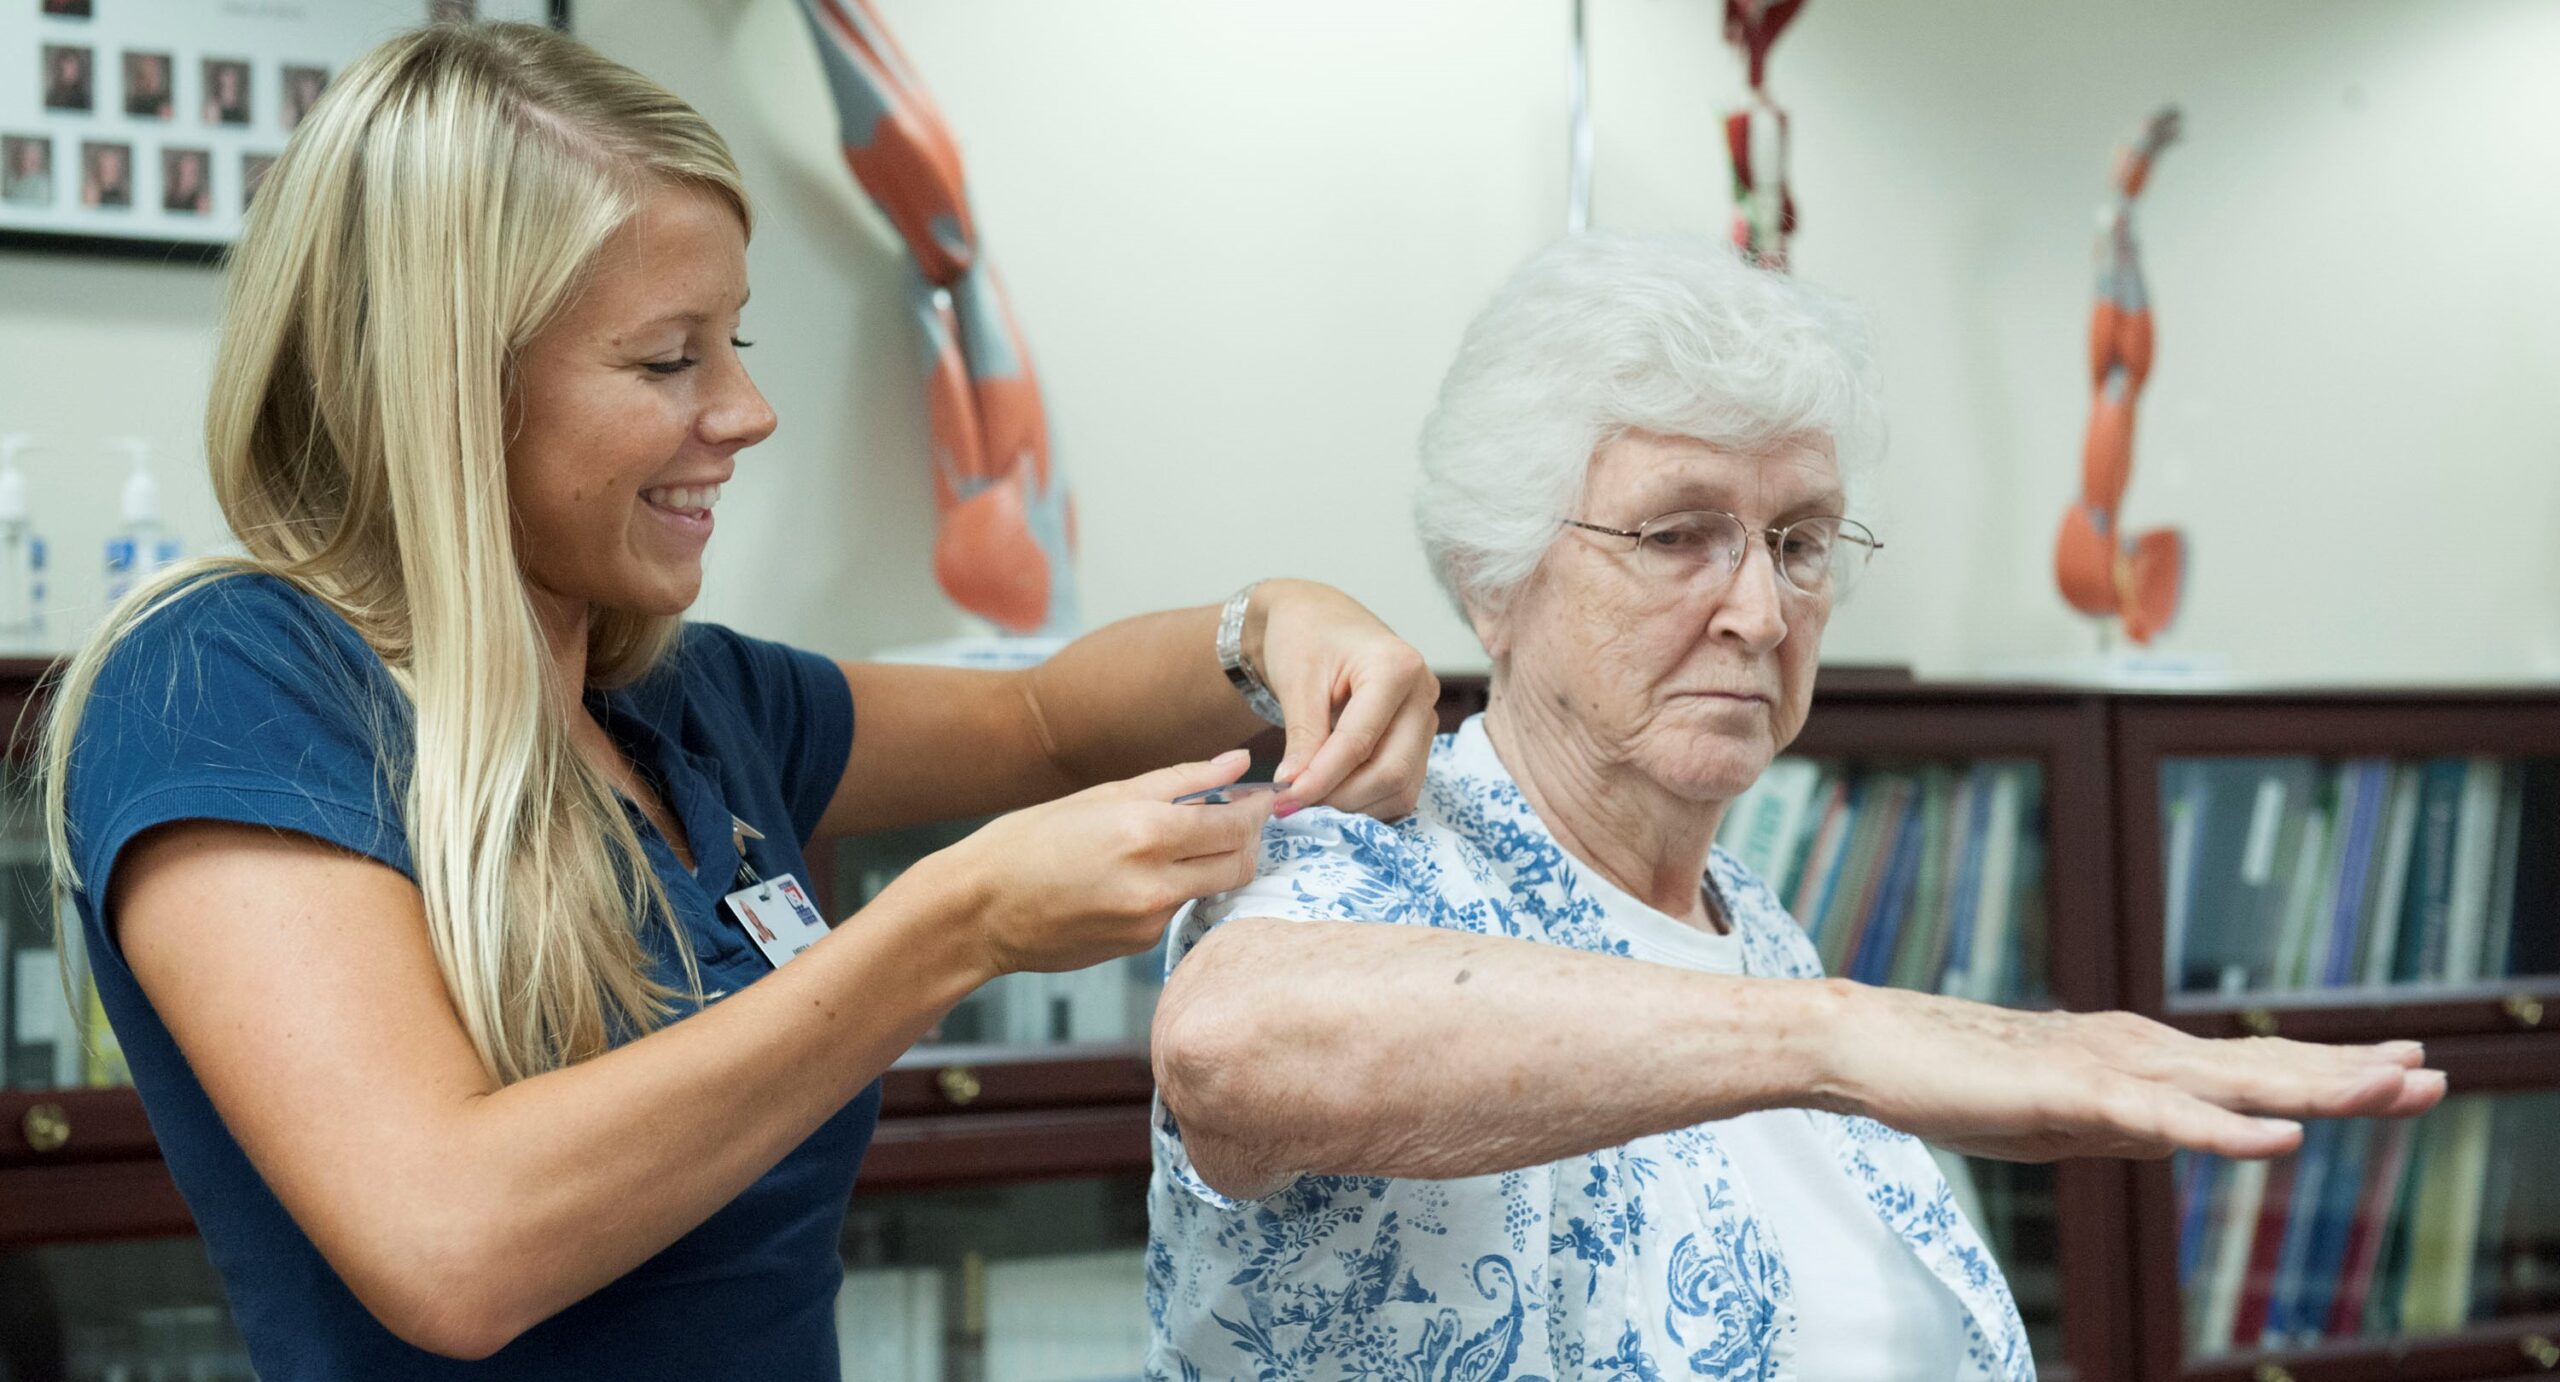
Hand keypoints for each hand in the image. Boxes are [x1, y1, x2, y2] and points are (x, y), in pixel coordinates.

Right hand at [923, 750, 1270, 977]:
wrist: (980, 910)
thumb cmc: (1032, 840)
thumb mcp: (1104, 795)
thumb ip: (1182, 780)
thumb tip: (1239, 764)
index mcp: (1147, 833)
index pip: (1237, 825)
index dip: (1257, 809)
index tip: (1260, 797)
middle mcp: (1156, 883)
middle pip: (1240, 864)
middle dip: (1247, 840)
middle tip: (1233, 818)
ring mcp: (1150, 920)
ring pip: (1212, 889)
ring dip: (1212, 864)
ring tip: (1178, 841)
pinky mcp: (1140, 944)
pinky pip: (1177, 910)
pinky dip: (1174, 888)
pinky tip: (1137, 875)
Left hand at [1247, 580, 1438, 820]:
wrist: (1318, 620)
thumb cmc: (1306, 636)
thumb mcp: (1296, 680)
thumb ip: (1301, 735)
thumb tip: (1294, 787)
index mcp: (1396, 667)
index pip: (1360, 742)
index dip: (1321, 778)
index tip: (1286, 797)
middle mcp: (1423, 693)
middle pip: (1392, 771)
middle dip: (1340, 797)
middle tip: (1295, 804)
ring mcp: (1426, 718)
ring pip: (1401, 788)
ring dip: (1354, 805)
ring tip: (1309, 798)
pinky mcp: (1420, 740)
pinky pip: (1402, 788)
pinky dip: (1368, 801)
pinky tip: (1332, 793)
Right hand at [1815, 982, 2446, 1160]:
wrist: (1875, 1046)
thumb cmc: (1958, 1081)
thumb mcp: (2065, 1117)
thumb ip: (2131, 1121)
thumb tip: (2182, 1134)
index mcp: (2139, 1057)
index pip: (2253, 1063)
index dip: (2332, 1065)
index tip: (2407, 1063)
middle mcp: (2139, 1052)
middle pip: (2264, 1066)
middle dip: (2353, 1073)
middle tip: (2434, 1073)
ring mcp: (2109, 1070)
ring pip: (2232, 1084)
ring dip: (2316, 1088)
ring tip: (2390, 1090)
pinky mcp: (2073, 1096)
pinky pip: (2163, 1119)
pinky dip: (2226, 1130)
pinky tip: (2277, 1137)